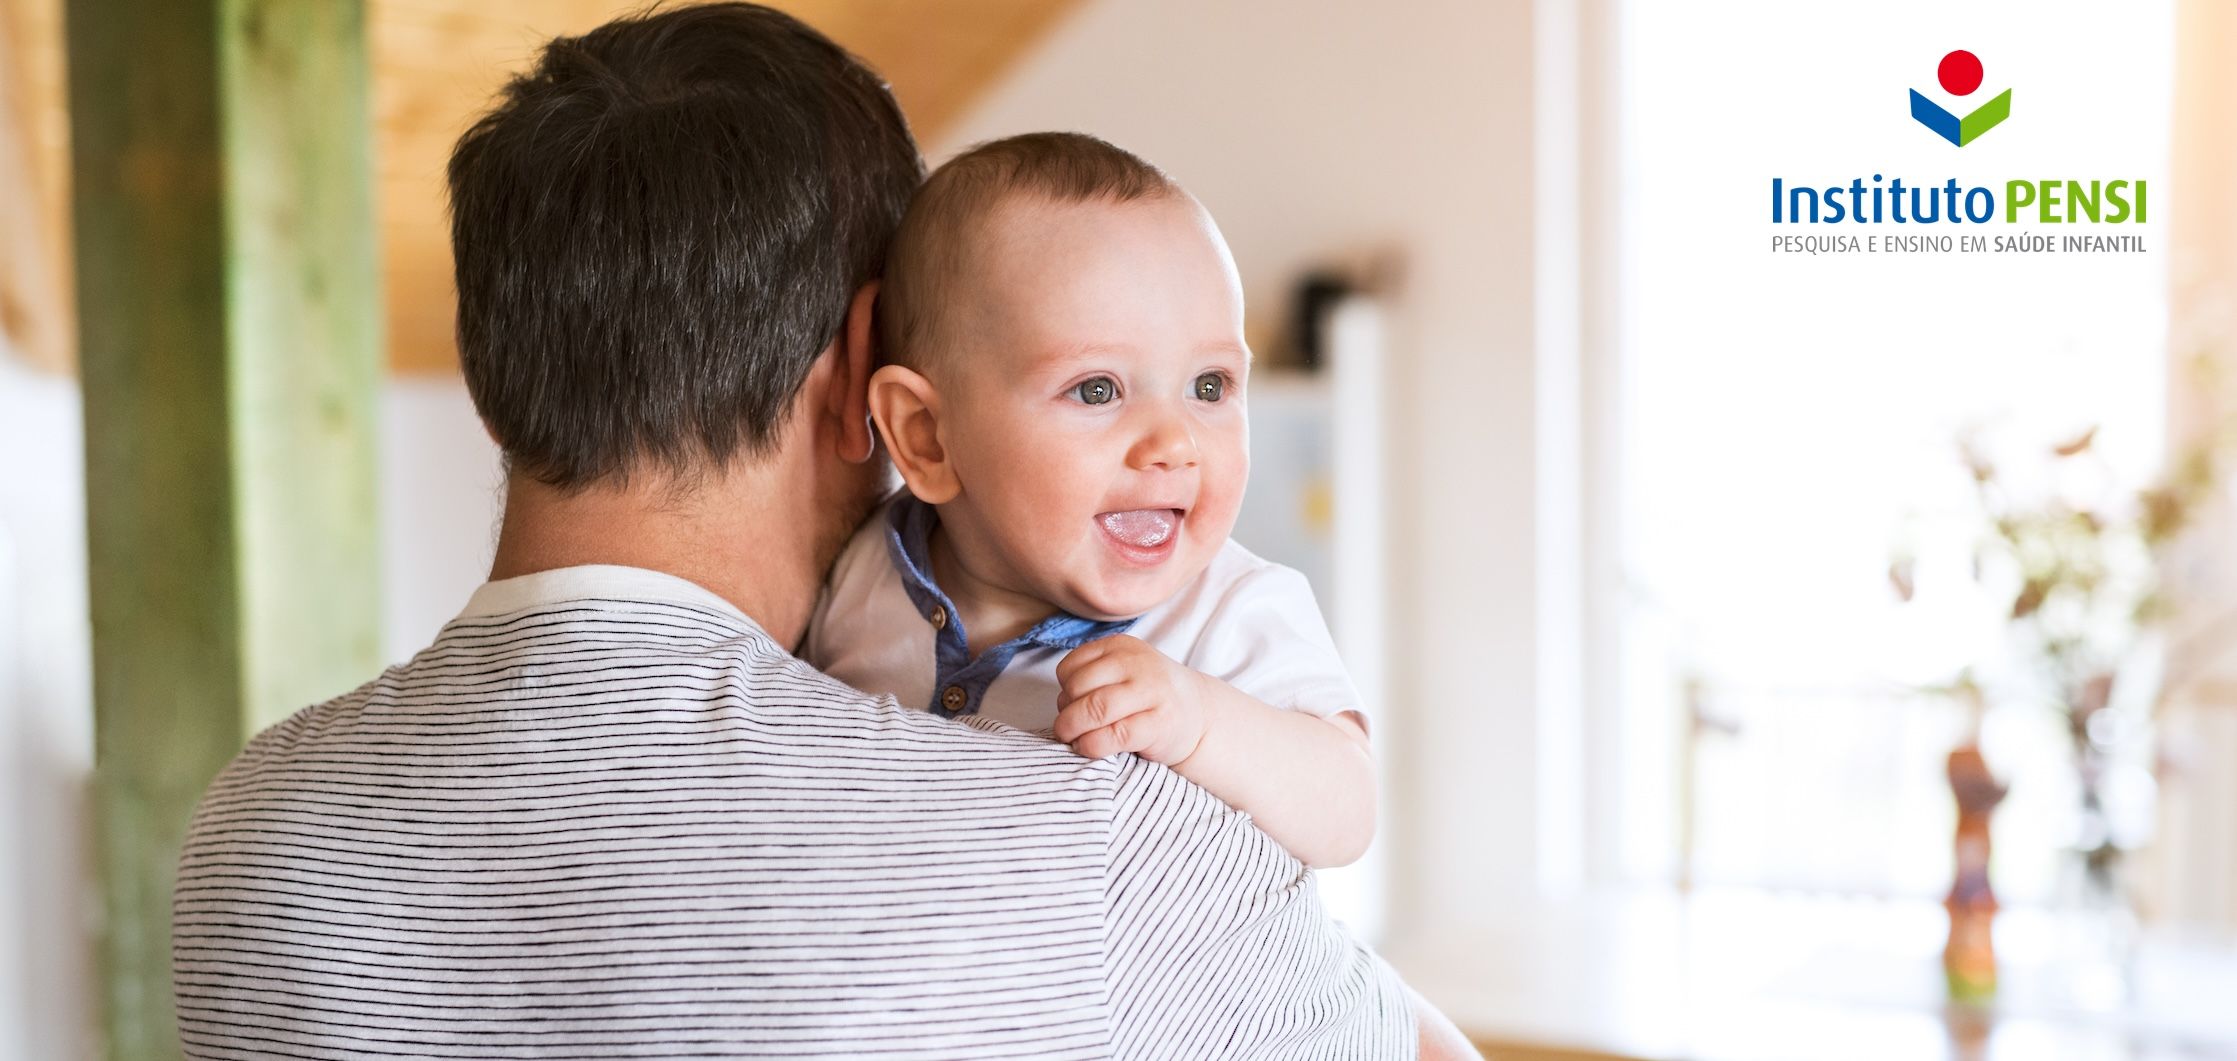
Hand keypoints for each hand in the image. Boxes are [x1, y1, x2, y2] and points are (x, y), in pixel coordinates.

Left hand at [1052, 635, 1213, 763]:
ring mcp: (1152, 693)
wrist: (1198, 715)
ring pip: (1094, 709)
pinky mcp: (1160, 724)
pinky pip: (1114, 735)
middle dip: (1066, 712)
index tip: (1073, 705)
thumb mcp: (1123, 671)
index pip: (1071, 666)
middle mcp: (1137, 664)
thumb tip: (1062, 706)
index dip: (1063, 690)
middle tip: (1069, 727)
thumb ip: (1092, 677)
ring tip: (1074, 739)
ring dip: (1073, 730)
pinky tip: (1090, 748)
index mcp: (1121, 646)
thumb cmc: (1148, 697)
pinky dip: (1092, 745)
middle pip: (1079, 688)